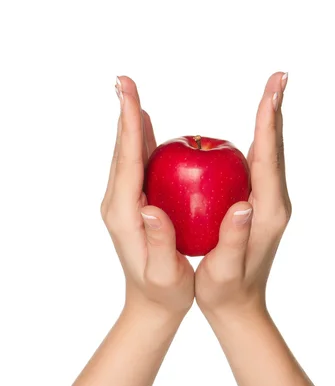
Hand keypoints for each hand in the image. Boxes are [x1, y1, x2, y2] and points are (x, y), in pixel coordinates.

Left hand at [101, 76, 193, 319]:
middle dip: (125, 115)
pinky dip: (140, 144)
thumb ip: (157, 242)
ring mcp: (124, 205)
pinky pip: (137, 169)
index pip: (127, 163)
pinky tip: (147, 128)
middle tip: (125, 80)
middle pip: (122, 152)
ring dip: (130, 125)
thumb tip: (150, 208)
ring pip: (127, 157)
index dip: (129, 128)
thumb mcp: (163, 273)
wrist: (151, 305)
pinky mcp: (134, 207)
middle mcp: (118, 205)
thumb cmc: (164, 292)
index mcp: (124, 215)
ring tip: (131, 94)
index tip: (129, 96)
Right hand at [195, 72, 290, 319]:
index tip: (273, 90)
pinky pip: (258, 168)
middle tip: (279, 77)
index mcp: (267, 213)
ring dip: (269, 123)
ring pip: (269, 157)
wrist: (239, 306)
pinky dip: (258, 143)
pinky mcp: (258, 207)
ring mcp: (268, 205)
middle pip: (275, 150)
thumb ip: (236, 238)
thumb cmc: (226, 291)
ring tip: (270, 92)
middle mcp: (273, 204)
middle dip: (275, 111)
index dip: (269, 123)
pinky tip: (252, 130)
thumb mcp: (225, 270)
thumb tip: (244, 204)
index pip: (269, 160)